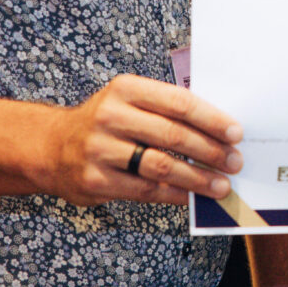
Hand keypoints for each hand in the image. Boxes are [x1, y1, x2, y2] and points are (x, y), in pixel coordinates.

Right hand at [40, 73, 242, 206]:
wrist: (51, 147)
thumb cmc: (107, 123)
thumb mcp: (129, 101)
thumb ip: (167, 110)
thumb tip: (220, 131)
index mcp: (126, 89)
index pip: (178, 102)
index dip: (211, 119)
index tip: (236, 133)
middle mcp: (110, 116)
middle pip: (173, 134)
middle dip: (210, 151)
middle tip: (234, 162)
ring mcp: (100, 149)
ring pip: (161, 165)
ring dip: (197, 178)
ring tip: (221, 185)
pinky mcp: (95, 180)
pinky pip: (145, 190)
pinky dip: (174, 194)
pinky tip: (192, 197)